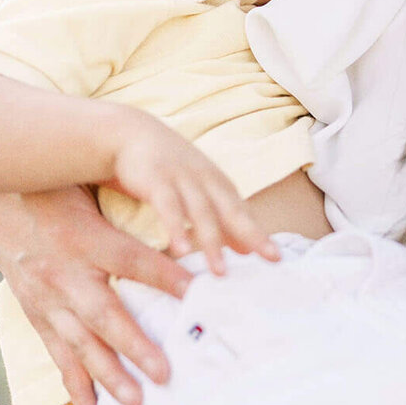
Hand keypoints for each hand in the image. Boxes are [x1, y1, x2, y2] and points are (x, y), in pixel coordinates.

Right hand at [0, 185, 190, 404]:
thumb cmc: (56, 191)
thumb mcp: (89, 186)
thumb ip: (129, 202)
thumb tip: (180, 212)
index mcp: (84, 236)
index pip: (131, 259)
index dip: (163, 275)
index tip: (197, 291)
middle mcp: (64, 273)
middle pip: (103, 314)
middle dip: (135, 346)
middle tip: (166, 373)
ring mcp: (47, 300)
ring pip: (80, 345)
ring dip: (108, 377)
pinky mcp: (38, 317)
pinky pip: (58, 357)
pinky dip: (76, 390)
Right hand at [108, 115, 279, 276]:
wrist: (129, 132)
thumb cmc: (168, 168)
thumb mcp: (198, 191)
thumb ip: (221, 219)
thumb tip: (245, 250)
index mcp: (217, 183)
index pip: (243, 212)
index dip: (259, 233)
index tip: (276, 258)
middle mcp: (205, 179)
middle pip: (233, 210)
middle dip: (253, 234)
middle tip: (272, 258)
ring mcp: (182, 178)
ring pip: (202, 212)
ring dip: (212, 241)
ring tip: (220, 272)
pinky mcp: (156, 179)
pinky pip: (168, 207)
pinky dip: (175, 228)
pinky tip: (180, 251)